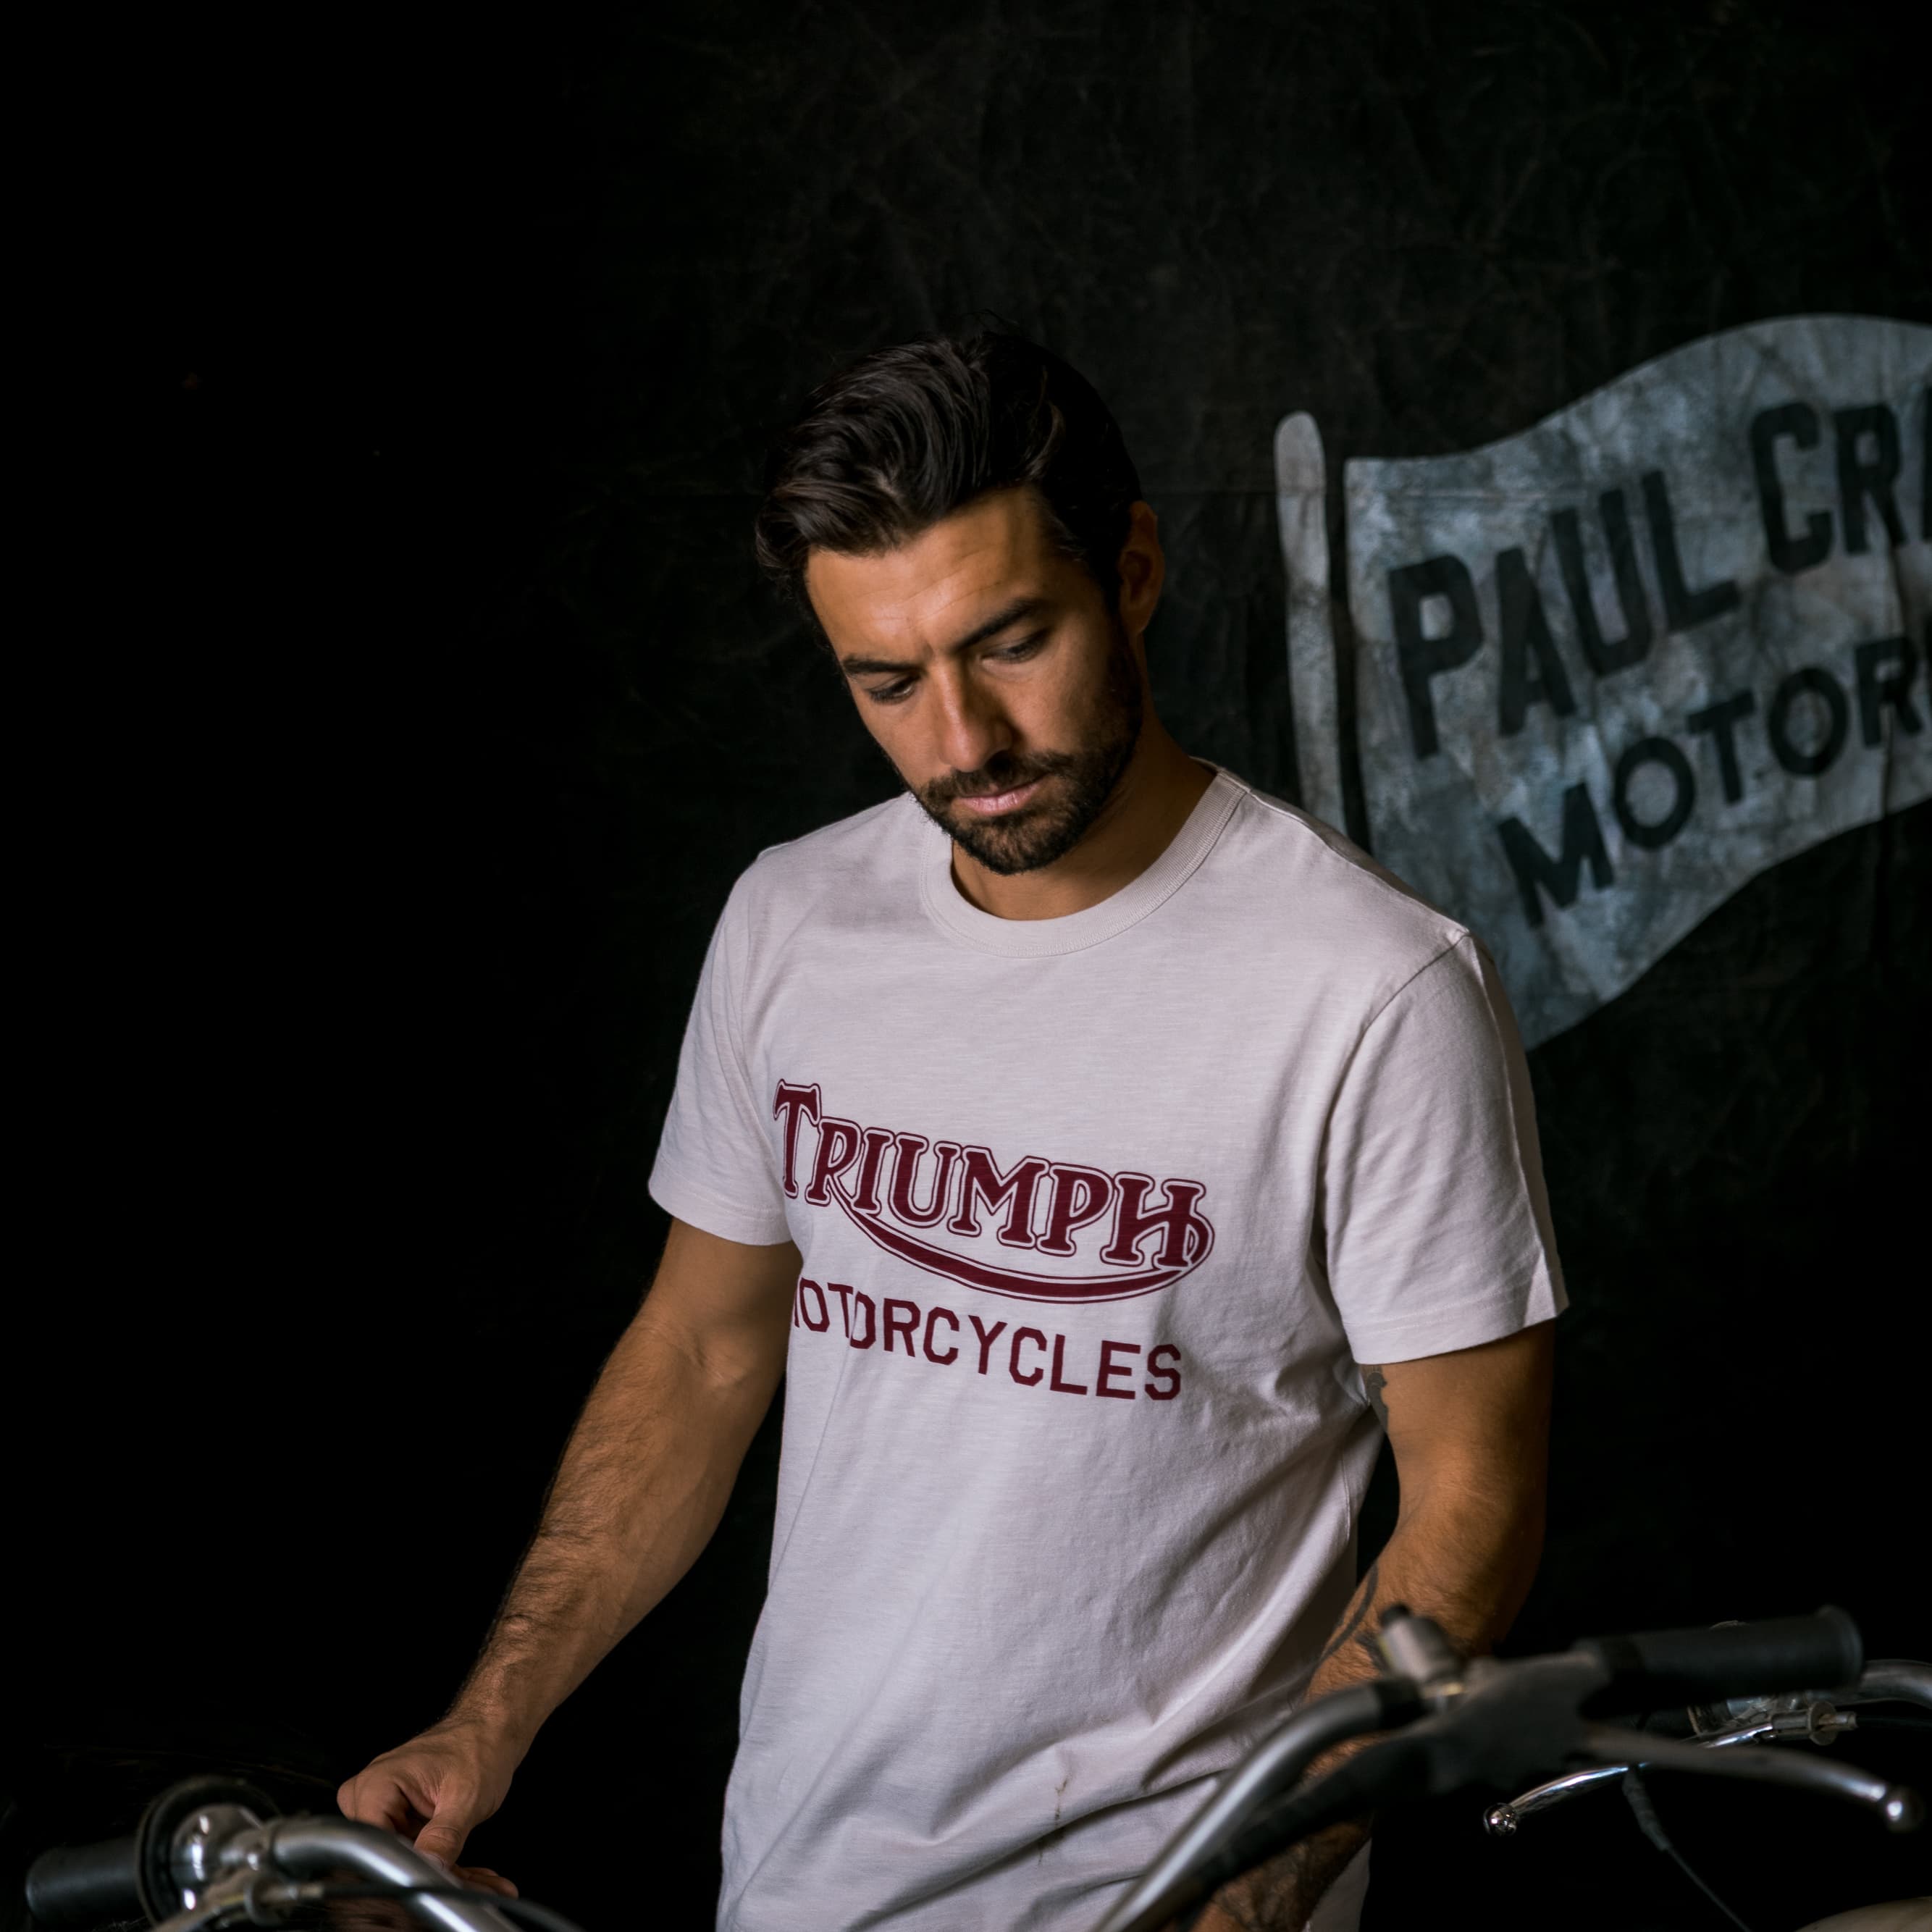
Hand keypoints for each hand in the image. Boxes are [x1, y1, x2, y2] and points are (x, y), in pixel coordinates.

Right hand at [337, 1716, 520, 1894]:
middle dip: (429, 1875)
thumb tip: (429, 1870)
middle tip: (467, 1882)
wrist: (491, 1730)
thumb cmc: (479, 1748)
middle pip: (387, 1855)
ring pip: (403, 1858)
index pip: (372, 1846)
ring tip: (479, 1881)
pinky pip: (412, 1850)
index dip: (403, 1870)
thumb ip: (445, 1836)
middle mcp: (370, 1795)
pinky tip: (472, 1871)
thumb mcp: (466, 1797)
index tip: (433, 1879)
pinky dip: (442, 1861)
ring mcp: (383, 1806)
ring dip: (441, 1872)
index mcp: (377, 1784)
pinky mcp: (398, 1816)